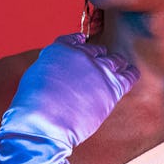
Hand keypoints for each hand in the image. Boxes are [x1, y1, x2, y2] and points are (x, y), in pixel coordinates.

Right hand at [0, 33, 137, 149]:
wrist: (43, 123)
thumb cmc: (33, 106)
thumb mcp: (35, 75)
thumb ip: (52, 66)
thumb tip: (62, 70)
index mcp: (60, 49)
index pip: (74, 39)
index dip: (79, 42)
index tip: (83, 43)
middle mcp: (82, 55)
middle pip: (96, 50)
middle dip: (96, 57)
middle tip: (96, 67)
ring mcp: (99, 69)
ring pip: (115, 60)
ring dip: (115, 64)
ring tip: (116, 68)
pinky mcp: (113, 86)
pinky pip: (130, 75)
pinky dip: (130, 73)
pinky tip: (130, 74)